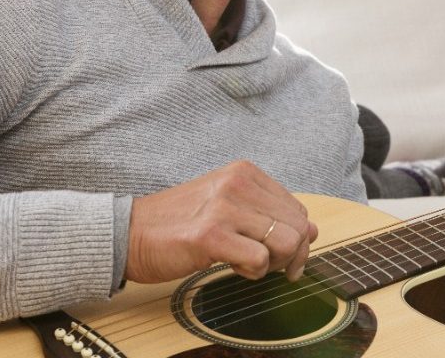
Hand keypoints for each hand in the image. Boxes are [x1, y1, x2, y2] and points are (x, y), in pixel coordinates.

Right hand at [126, 161, 318, 282]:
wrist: (130, 232)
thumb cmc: (179, 223)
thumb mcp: (228, 207)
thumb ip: (268, 215)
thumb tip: (314, 231)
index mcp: (244, 172)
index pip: (297, 210)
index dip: (295, 240)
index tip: (276, 255)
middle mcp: (238, 183)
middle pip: (298, 227)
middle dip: (290, 256)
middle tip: (264, 266)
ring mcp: (224, 207)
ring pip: (286, 242)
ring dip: (271, 263)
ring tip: (244, 262)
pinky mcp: (210, 235)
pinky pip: (260, 260)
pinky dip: (252, 271)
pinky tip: (229, 265)